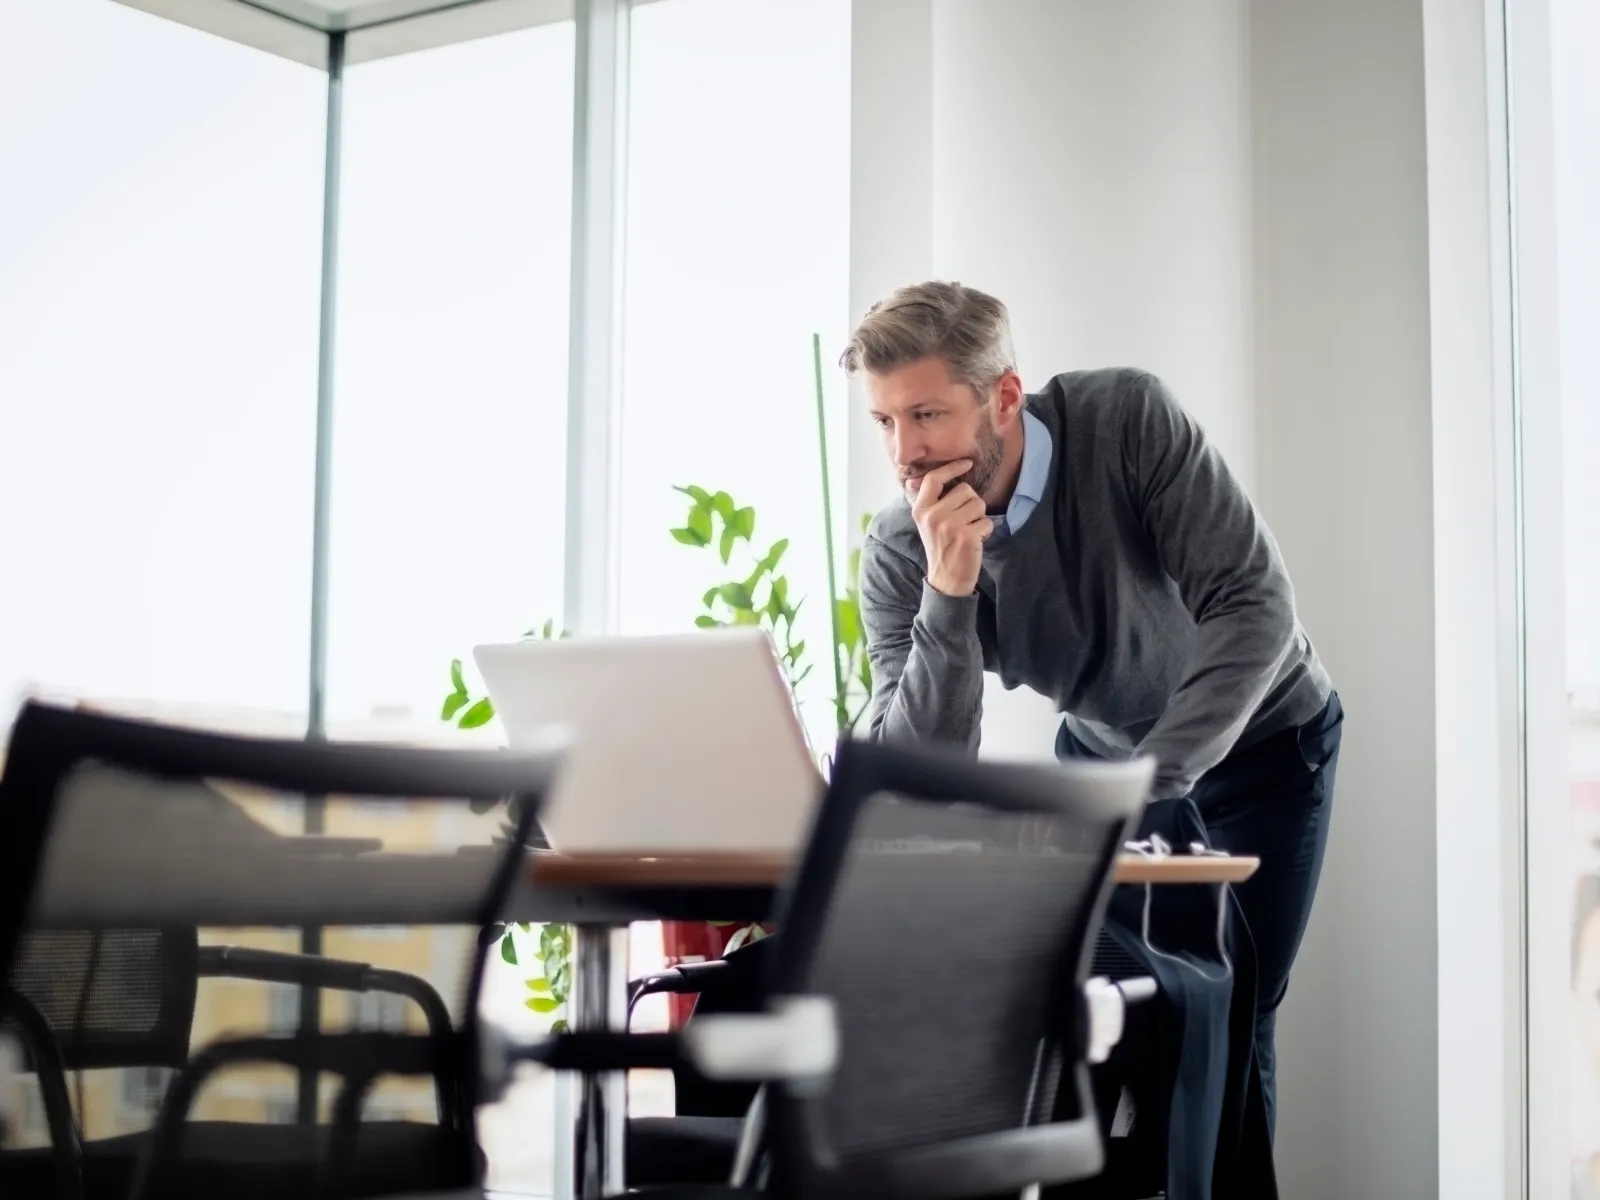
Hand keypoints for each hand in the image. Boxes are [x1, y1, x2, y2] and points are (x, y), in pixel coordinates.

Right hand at [912, 459, 992, 596]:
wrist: (946, 579)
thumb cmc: (941, 547)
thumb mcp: (926, 523)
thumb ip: (930, 501)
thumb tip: (928, 478)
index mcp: (920, 509)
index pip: (934, 478)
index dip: (951, 468)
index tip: (967, 463)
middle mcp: (932, 515)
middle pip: (965, 490)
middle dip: (971, 503)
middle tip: (964, 521)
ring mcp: (949, 525)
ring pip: (978, 504)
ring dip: (979, 517)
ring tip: (969, 531)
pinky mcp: (966, 535)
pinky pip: (986, 521)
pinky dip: (986, 531)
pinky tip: (975, 541)